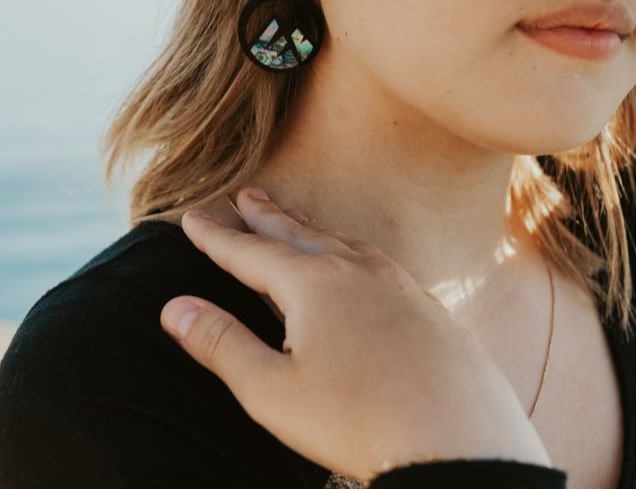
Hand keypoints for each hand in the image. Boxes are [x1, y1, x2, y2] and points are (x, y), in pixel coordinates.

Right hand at [158, 188, 552, 483]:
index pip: (250, 251)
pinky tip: (357, 267)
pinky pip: (375, 262)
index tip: (192, 217)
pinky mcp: (427, 306)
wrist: (461, 440)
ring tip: (295, 223)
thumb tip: (175, 308)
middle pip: (297, 233)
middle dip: (266, 216)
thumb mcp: (273, 391)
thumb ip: (222, 344)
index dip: (217, 236)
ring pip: (341, 242)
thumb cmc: (359, 421)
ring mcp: (397, 283)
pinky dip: (348, 251)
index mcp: (312, 283)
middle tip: (246, 195)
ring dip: (309, 229)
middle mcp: (354, 269)